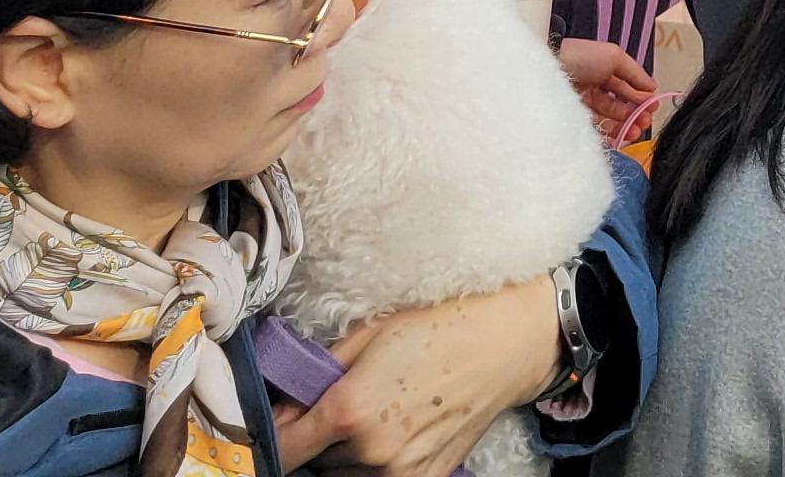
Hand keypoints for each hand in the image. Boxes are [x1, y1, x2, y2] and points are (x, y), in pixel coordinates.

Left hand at [276, 278, 561, 471]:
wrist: (512, 341)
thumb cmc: (444, 323)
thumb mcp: (372, 331)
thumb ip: (317, 373)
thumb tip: (278, 408)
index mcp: (351, 411)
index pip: (281, 449)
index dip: (273, 435)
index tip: (278, 422)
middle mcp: (370, 453)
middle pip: (312, 464)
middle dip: (314, 438)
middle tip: (338, 402)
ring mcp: (399, 474)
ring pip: (342, 475)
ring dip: (343, 454)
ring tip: (375, 411)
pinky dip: (373, 464)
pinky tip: (395, 429)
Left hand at [557, 35, 658, 141]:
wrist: (552, 69)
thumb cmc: (583, 57)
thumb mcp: (614, 57)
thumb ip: (634, 73)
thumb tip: (652, 87)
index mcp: (603, 71)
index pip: (625, 87)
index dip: (640, 97)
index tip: (653, 107)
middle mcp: (593, 88)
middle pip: (617, 104)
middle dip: (634, 114)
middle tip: (645, 123)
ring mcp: (582, 105)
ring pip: (607, 118)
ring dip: (624, 125)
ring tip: (636, 131)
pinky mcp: (573, 120)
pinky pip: (593, 128)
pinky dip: (609, 133)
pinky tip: (620, 136)